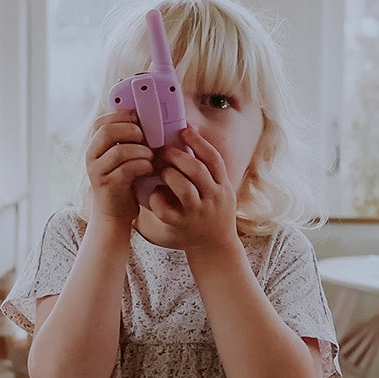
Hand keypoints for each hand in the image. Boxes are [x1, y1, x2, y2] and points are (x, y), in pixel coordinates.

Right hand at [86, 109, 155, 224]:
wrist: (114, 214)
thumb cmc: (124, 182)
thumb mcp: (122, 158)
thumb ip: (126, 140)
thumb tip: (145, 119)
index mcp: (94, 146)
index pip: (101, 122)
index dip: (121, 116)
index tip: (139, 120)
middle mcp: (91, 157)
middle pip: (107, 132)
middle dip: (132, 131)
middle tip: (146, 139)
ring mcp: (97, 171)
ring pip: (119, 151)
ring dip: (141, 151)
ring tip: (151, 157)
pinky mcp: (108, 186)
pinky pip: (126, 169)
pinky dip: (142, 166)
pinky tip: (150, 169)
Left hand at [146, 125, 239, 250]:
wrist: (215, 247)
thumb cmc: (213, 213)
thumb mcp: (221, 191)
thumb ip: (210, 171)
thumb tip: (190, 138)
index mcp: (222, 186)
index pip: (213, 159)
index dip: (198, 142)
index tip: (184, 130)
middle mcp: (213, 198)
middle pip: (196, 169)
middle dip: (176, 156)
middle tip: (163, 151)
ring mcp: (197, 213)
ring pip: (183, 187)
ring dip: (168, 174)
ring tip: (161, 171)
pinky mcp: (181, 225)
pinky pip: (165, 209)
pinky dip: (157, 198)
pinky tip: (156, 194)